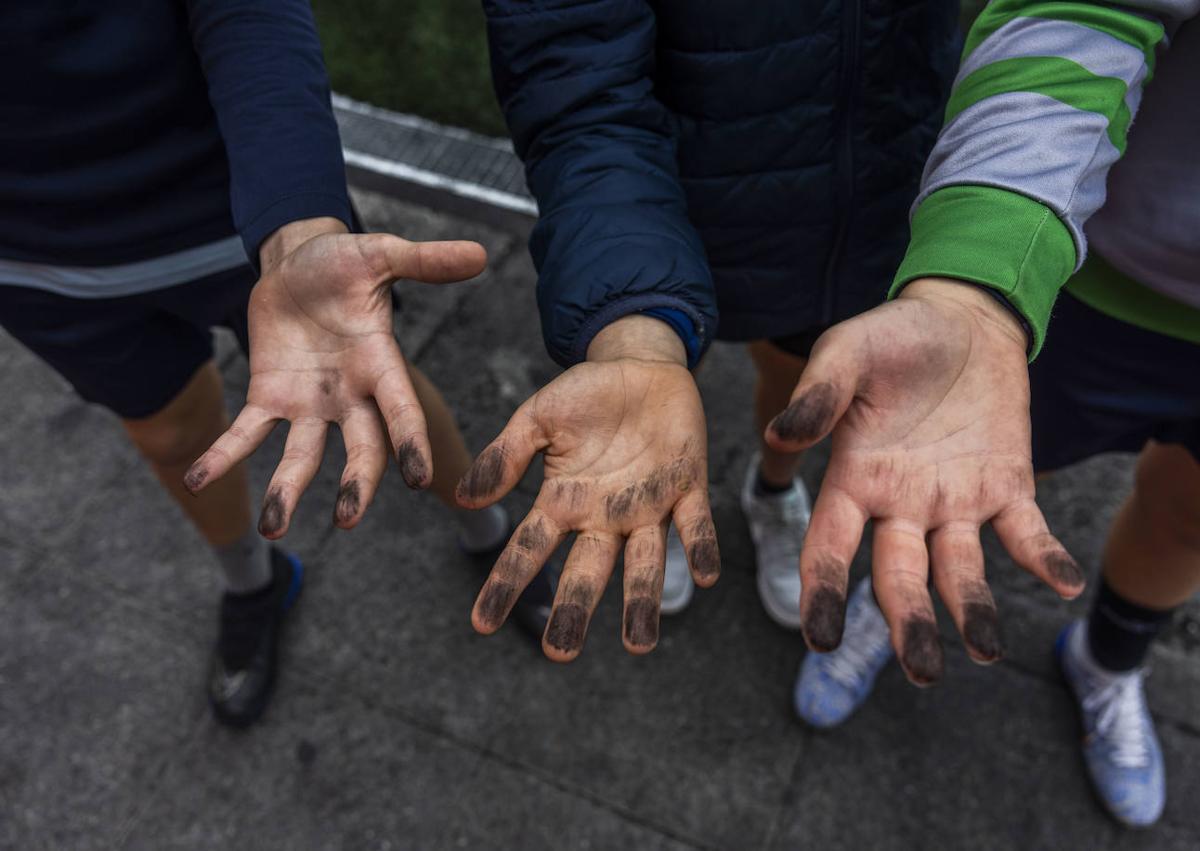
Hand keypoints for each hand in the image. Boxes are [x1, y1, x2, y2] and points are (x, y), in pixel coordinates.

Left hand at [184, 217, 486, 536]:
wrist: (295, 263)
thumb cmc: (343, 261)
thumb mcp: (380, 255)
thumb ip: (424, 261)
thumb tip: (480, 253)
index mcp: (381, 366)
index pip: (401, 411)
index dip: (411, 443)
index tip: (419, 478)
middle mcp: (350, 396)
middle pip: (361, 449)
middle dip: (356, 484)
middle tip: (347, 519)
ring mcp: (309, 404)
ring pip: (303, 456)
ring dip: (288, 491)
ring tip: (271, 528)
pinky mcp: (269, 399)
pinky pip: (246, 434)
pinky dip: (223, 455)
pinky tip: (197, 479)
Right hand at [457, 315, 718, 660]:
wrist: (640, 363)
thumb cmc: (585, 394)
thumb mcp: (538, 417)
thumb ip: (506, 456)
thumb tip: (465, 498)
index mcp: (564, 501)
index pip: (530, 550)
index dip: (506, 585)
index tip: (481, 624)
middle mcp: (604, 515)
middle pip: (587, 570)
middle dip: (575, 609)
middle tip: (561, 652)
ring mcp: (648, 506)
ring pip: (644, 562)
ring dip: (643, 600)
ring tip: (640, 643)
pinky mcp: (687, 486)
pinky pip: (695, 524)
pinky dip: (700, 548)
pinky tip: (703, 577)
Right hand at [766, 278, 1084, 684]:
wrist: (964, 318)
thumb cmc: (893, 336)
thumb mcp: (847, 352)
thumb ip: (819, 395)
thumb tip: (782, 435)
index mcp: (854, 481)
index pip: (831, 548)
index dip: (824, 592)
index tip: (821, 637)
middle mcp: (901, 506)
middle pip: (900, 578)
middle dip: (908, 625)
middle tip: (921, 671)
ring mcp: (955, 502)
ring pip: (959, 570)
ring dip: (972, 611)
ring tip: (986, 651)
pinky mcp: (1007, 488)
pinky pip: (1025, 534)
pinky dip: (1042, 558)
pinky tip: (1060, 582)